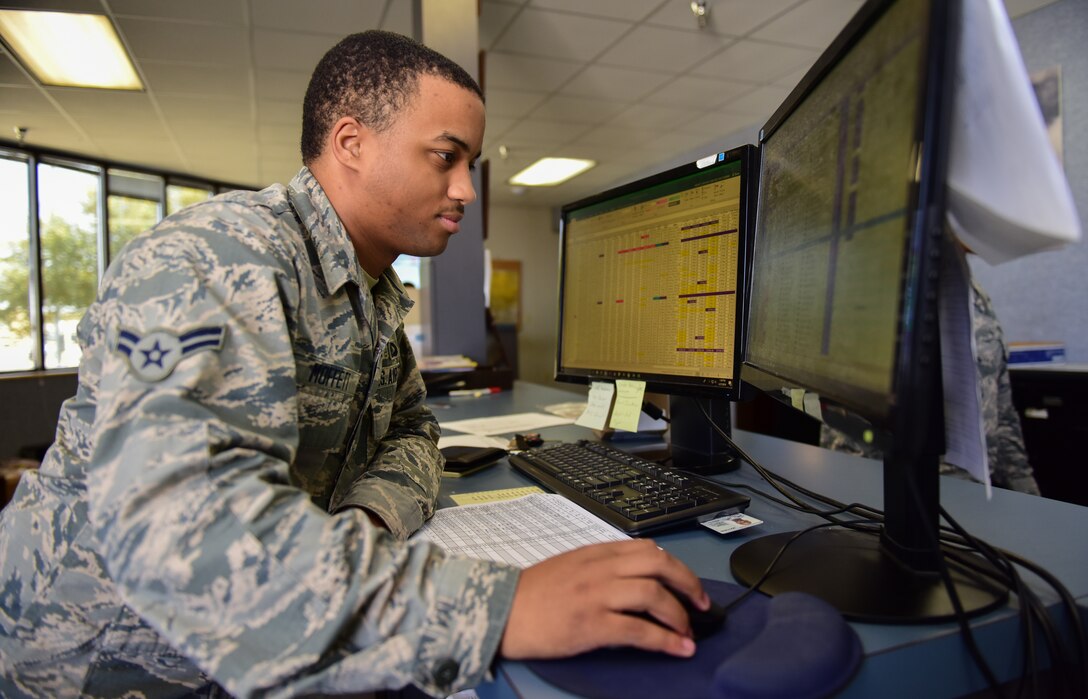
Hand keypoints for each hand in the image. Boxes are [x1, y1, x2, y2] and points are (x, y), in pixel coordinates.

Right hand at [499, 539, 707, 659]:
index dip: (675, 565)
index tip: (686, 583)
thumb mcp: (570, 566)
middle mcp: (600, 569)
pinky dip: (665, 640)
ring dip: (679, 615)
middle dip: (688, 584)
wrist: (501, 611)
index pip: (646, 549)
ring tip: (688, 632)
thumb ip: (600, 567)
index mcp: (595, 553)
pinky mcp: (592, 624)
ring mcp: (597, 595)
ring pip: (653, 594)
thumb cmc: (532, 593)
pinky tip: (677, 648)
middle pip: (659, 565)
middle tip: (701, 604)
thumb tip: (635, 581)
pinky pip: (639, 630)